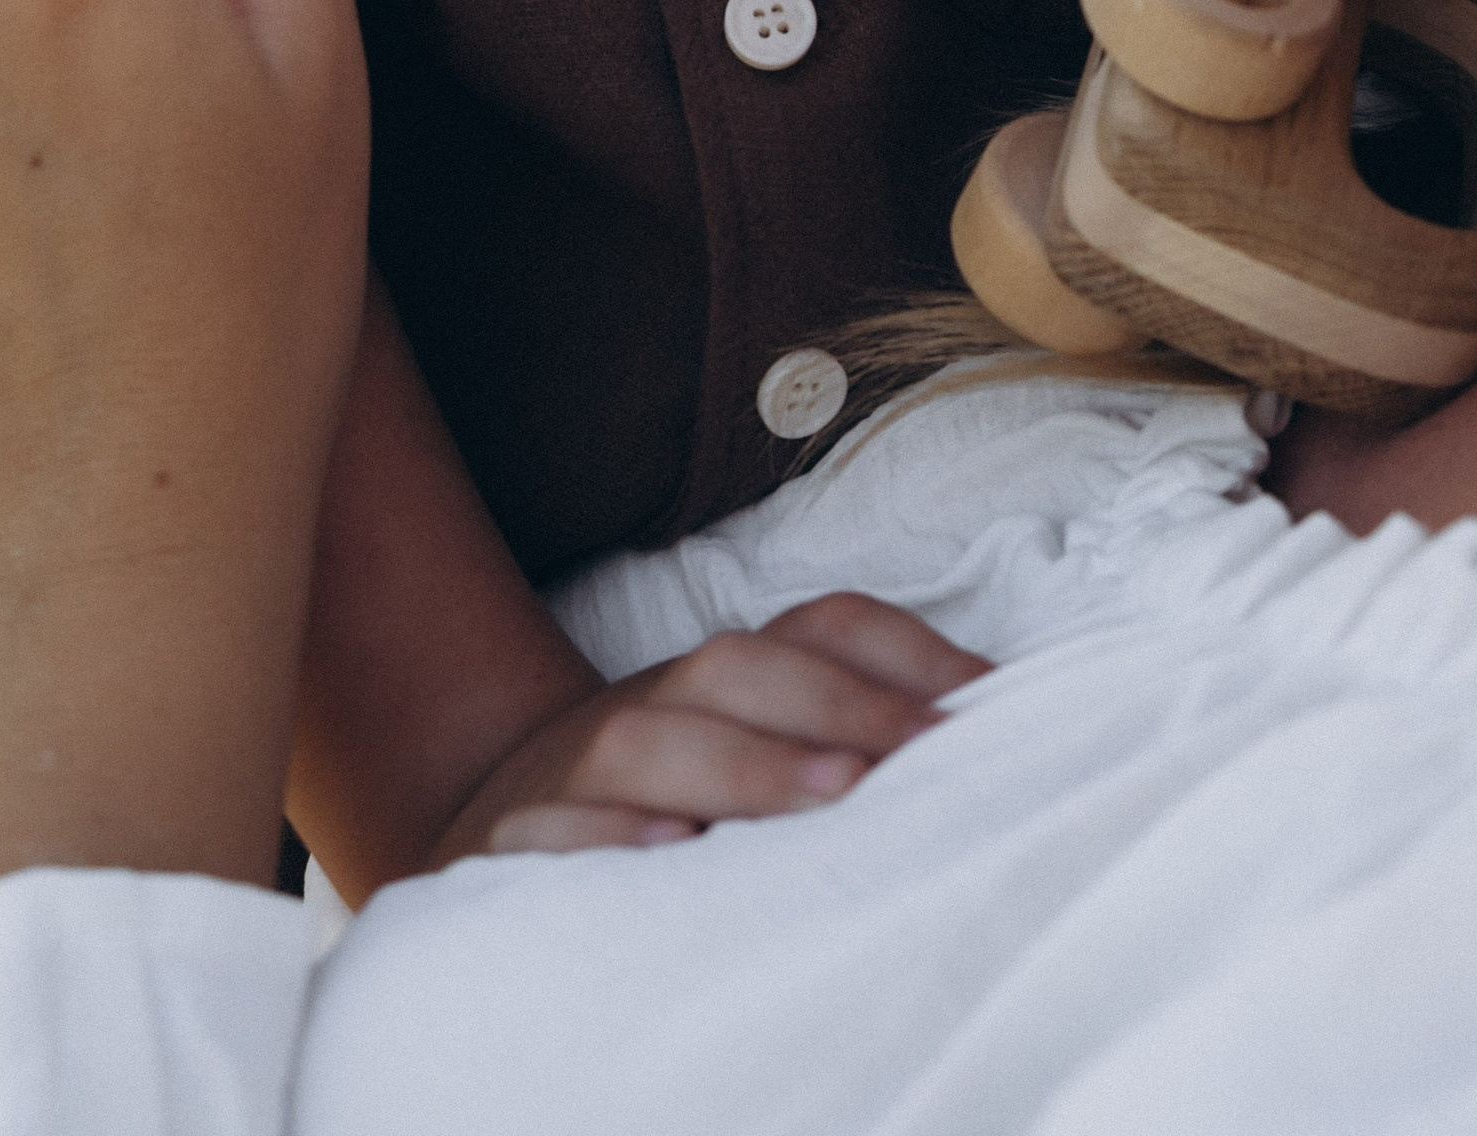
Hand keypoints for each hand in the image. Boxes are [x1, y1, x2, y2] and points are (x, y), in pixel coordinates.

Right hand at [434, 595, 987, 858]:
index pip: (818, 628)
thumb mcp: (751, 756)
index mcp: (723, 681)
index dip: (903, 653)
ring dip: (743, 762)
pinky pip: (547, 829)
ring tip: (835, 793)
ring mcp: (573, 769)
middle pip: (734, 669)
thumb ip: (848, 738)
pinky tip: (670, 849)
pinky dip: (603, 836)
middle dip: (835, 702)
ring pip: (644, 739)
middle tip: (922, 752)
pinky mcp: (511, 843)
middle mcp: (651, 705)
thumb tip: (989, 736)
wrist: (487, 815)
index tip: (987, 706)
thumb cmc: (665, 799)